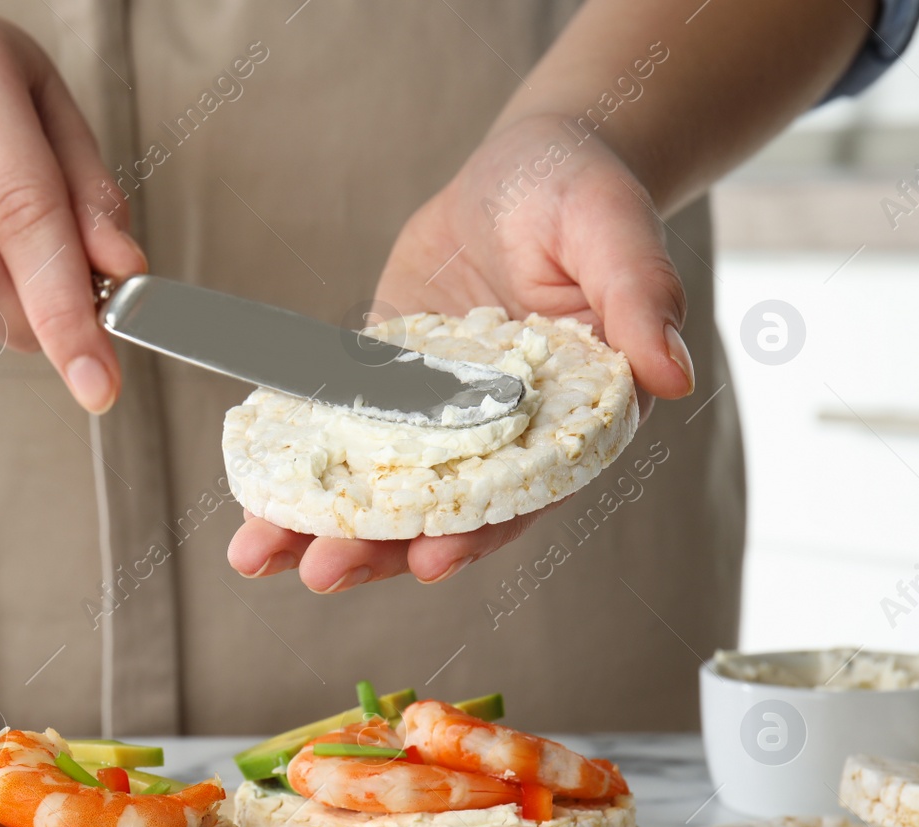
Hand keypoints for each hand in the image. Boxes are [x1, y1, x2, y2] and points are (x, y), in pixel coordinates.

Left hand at [229, 115, 695, 590]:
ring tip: (255, 553)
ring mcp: (434, 413)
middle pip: (432, 510)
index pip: (520, 498)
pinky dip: (293, 457)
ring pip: (375, 484)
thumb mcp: (617, 231)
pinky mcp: (387, 381)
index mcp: (565, 425)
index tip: (428, 563)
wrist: (529, 165)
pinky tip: (248, 481)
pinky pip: (334, 427)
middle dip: (374, 547)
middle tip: (317, 570)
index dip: (476, 536)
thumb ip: (641, 300)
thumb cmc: (586, 193)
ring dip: (317, 521)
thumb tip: (670, 376)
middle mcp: (495, 436)